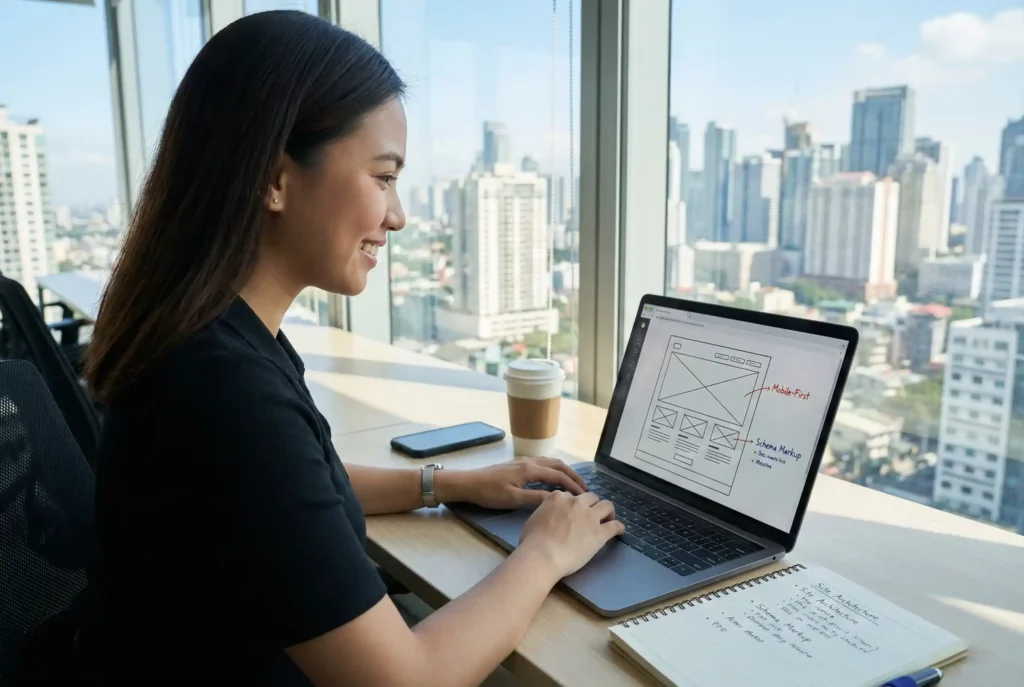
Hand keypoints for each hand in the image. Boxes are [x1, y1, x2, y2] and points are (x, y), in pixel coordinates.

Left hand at [446, 457, 588, 509]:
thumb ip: (536, 498)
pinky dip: (554, 469)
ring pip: (550, 462)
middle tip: (584, 488)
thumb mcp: (514, 499)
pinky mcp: (518, 464)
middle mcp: (529, 461)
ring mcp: (523, 461)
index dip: (573, 484)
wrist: (469, 483)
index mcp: (530, 469)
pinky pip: (542, 463)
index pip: (558, 475)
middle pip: (557, 465)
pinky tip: (553, 478)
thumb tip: (558, 498)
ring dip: (564, 471)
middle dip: (573, 475)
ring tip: (573, 483)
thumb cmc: (489, 493)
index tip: (585, 495)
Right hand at [519, 491, 624, 577]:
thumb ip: (545, 512)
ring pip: (606, 505)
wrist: (542, 555)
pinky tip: (620, 530)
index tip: (572, 512)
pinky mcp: (600, 533)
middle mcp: (576, 503)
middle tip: (591, 515)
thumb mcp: (534, 518)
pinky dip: (619, 527)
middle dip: (591, 505)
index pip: (570, 496)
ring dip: (607, 511)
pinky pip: (615, 526)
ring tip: (608, 518)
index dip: (572, 505)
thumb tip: (547, 517)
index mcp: (558, 498)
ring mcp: (590, 517)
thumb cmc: (532, 540)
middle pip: (590, 497)